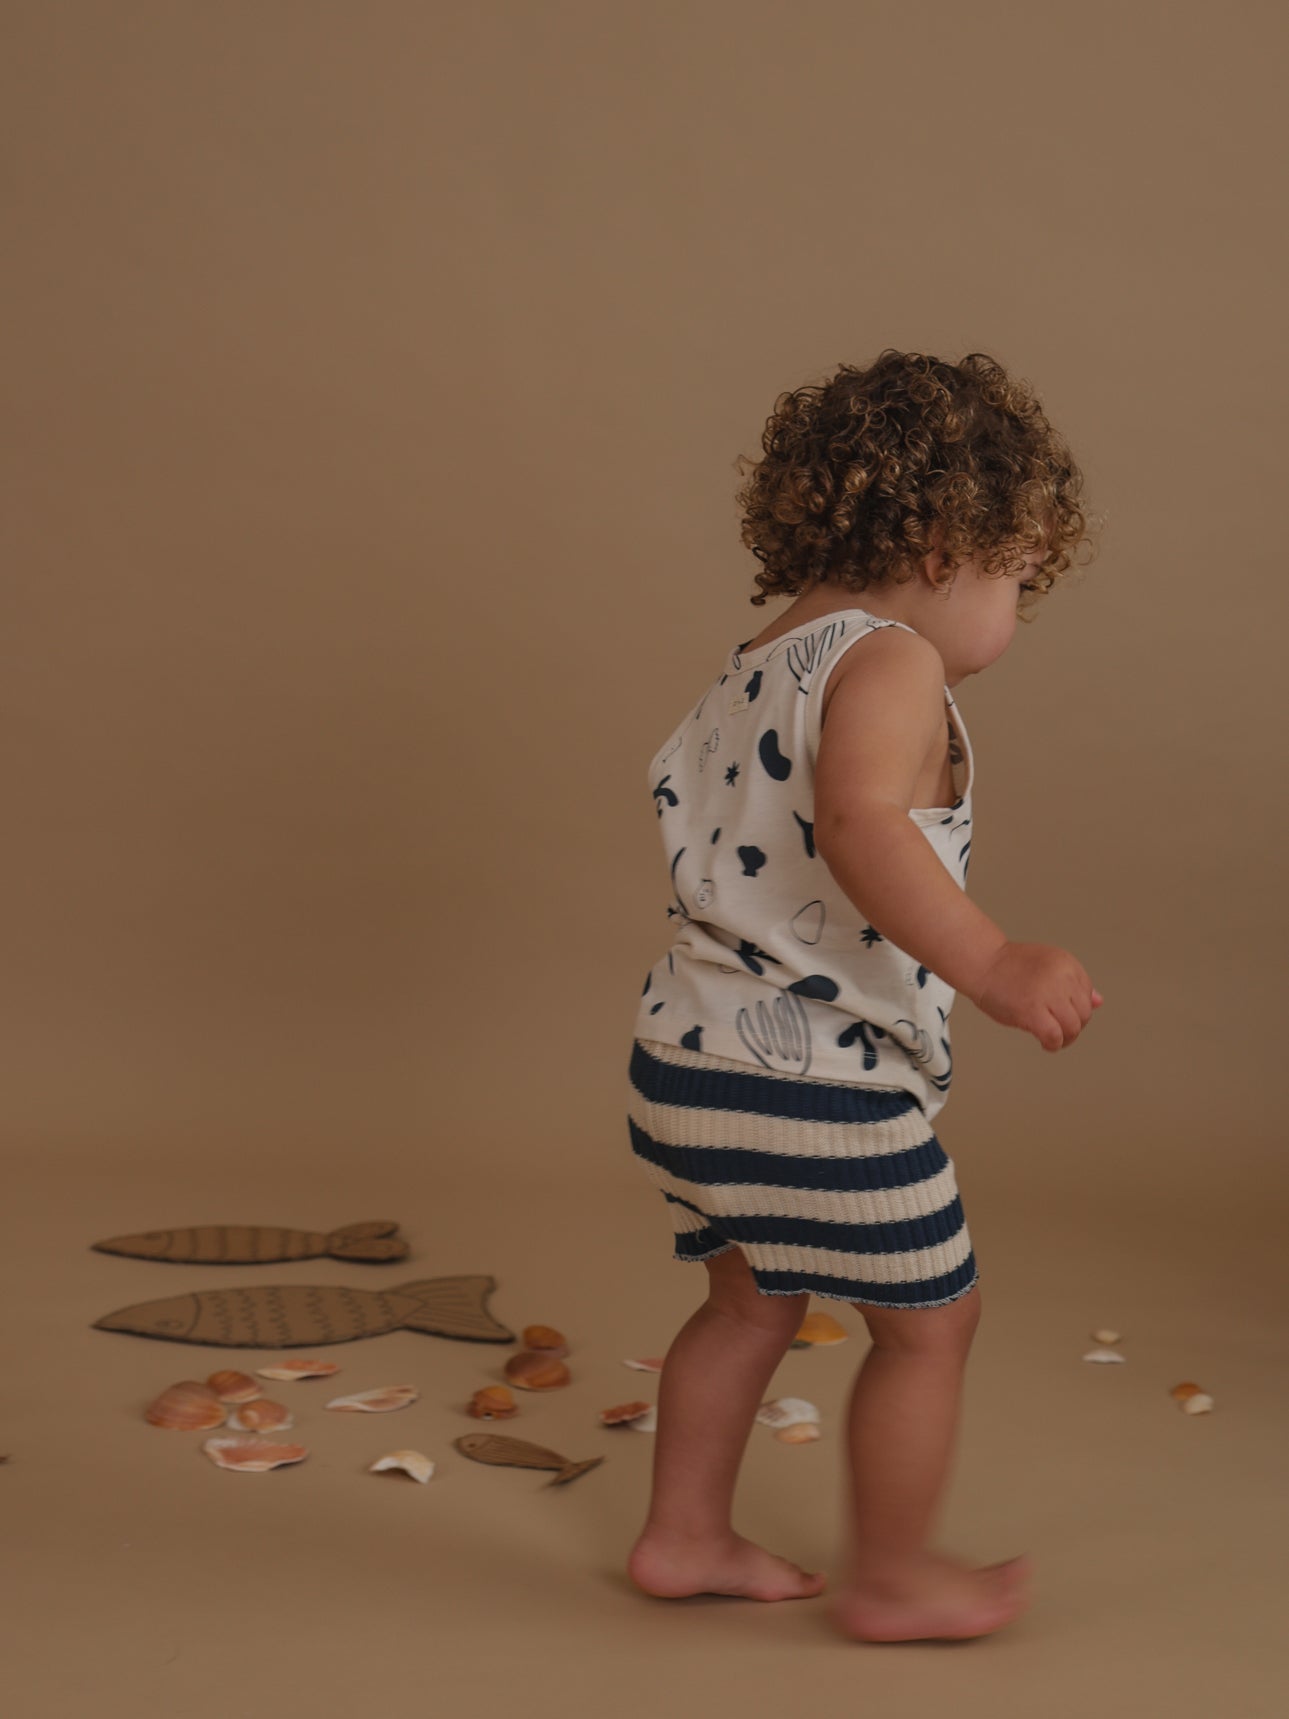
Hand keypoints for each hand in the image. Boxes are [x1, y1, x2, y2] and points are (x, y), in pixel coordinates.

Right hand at [969, 940, 1102, 1051]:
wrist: (982, 962)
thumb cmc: (1008, 966)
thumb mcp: (1047, 966)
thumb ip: (1072, 983)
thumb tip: (1098, 1001)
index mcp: (1066, 963)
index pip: (1087, 994)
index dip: (1076, 1009)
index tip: (1062, 1014)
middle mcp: (1061, 976)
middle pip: (1084, 1013)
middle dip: (1074, 1026)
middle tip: (1058, 1030)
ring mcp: (1047, 994)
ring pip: (1073, 1027)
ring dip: (1066, 1038)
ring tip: (1053, 1039)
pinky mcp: (1032, 1011)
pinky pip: (1054, 1036)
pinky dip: (1053, 1045)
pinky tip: (1045, 1044)